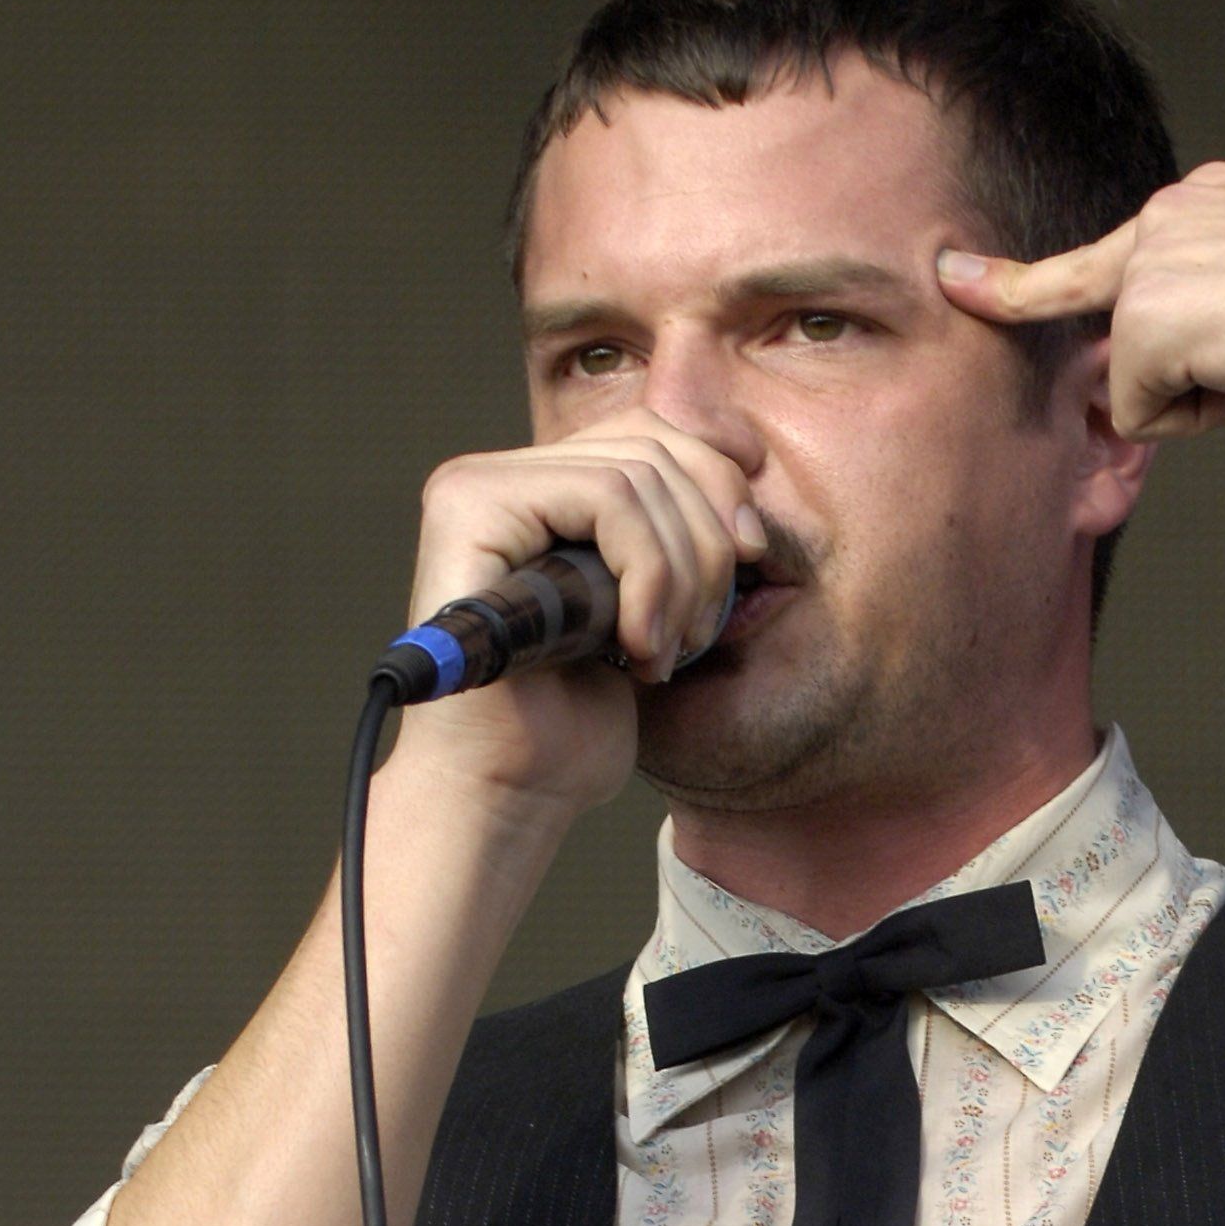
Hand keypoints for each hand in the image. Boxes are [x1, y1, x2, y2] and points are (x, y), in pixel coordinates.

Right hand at [385, 412, 766, 830]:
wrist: (509, 793)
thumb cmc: (575, 727)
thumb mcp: (652, 616)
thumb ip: (675, 534)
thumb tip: (743, 453)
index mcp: (541, 493)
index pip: (651, 432)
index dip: (719, 478)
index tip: (753, 551)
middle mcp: (502, 476)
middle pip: (653, 443)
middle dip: (709, 541)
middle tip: (700, 635)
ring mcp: (478, 486)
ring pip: (639, 476)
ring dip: (683, 576)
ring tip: (665, 653)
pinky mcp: (471, 508)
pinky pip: (608, 499)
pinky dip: (650, 576)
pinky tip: (638, 647)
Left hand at [937, 160, 1224, 438]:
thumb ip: (1224, 322)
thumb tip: (1153, 396)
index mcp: (1209, 199)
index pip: (1103, 257)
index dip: (1019, 281)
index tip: (948, 278)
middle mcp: (1170, 211)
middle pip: (1128, 345)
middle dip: (1192, 386)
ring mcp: (1155, 255)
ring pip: (1136, 384)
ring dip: (1207, 402)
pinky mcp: (1148, 310)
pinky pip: (1141, 414)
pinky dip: (1201, 418)